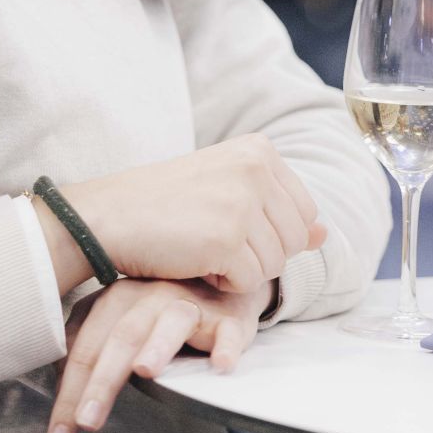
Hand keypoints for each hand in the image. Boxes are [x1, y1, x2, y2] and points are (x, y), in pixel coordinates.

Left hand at [48, 278, 264, 432]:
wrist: (219, 284)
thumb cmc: (163, 310)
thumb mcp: (122, 319)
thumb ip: (91, 340)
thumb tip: (59, 373)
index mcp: (118, 299)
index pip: (87, 348)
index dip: (70, 390)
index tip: (60, 431)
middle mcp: (150, 297)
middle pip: (122, 338)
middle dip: (102, 381)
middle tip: (87, 419)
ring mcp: (189, 304)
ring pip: (171, 322)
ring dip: (158, 347)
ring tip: (145, 371)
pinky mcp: (227, 318)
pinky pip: (227, 331)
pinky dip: (226, 346)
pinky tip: (221, 364)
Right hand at [49, 135, 326, 294]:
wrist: (108, 216)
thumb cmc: (164, 205)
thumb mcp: (226, 193)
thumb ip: (278, 210)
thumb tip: (324, 234)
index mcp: (259, 149)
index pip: (305, 211)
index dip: (270, 232)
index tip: (228, 223)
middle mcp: (257, 168)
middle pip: (296, 239)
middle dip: (260, 253)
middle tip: (212, 239)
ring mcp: (243, 202)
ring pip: (276, 264)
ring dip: (240, 269)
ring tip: (201, 247)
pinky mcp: (227, 239)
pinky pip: (250, 282)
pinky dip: (223, 283)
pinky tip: (194, 261)